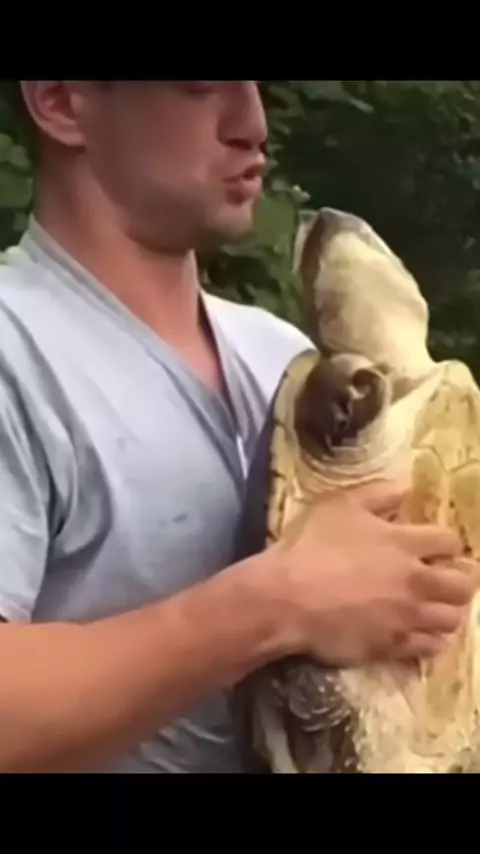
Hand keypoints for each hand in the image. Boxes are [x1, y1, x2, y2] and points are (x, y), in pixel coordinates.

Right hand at [264, 479, 473, 666]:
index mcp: (404, 543)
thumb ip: (378, 494)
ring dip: (449, 610)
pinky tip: (422, 633)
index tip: (438, 547)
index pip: (450, 541)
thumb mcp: (340, 505)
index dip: (448, 543)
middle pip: (463, 584)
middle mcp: (415, 581)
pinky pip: (430, 647)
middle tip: (450, 578)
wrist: (286, 598)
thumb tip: (407, 487)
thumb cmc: (310, 546)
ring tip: (437, 607)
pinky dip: (432, 639)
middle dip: (462, 579)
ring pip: (451, 619)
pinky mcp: (393, 646)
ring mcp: (406, 617)